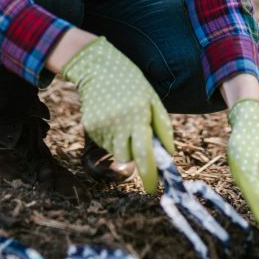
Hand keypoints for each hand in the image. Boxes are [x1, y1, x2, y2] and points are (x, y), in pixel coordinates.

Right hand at [62, 36, 173, 193]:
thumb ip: (163, 128)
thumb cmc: (132, 84)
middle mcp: (118, 123)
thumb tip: (169, 154)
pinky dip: (111, 136)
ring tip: (123, 119)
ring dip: (122, 143)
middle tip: (137, 135)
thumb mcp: (153, 100)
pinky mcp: (90, 127)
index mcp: (138, 116)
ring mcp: (101, 126)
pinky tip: (111, 117)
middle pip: (127, 158)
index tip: (152, 190)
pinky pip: (104, 143)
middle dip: (134, 154)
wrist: (99, 68)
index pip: (144, 155)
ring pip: (115, 151)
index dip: (149, 175)